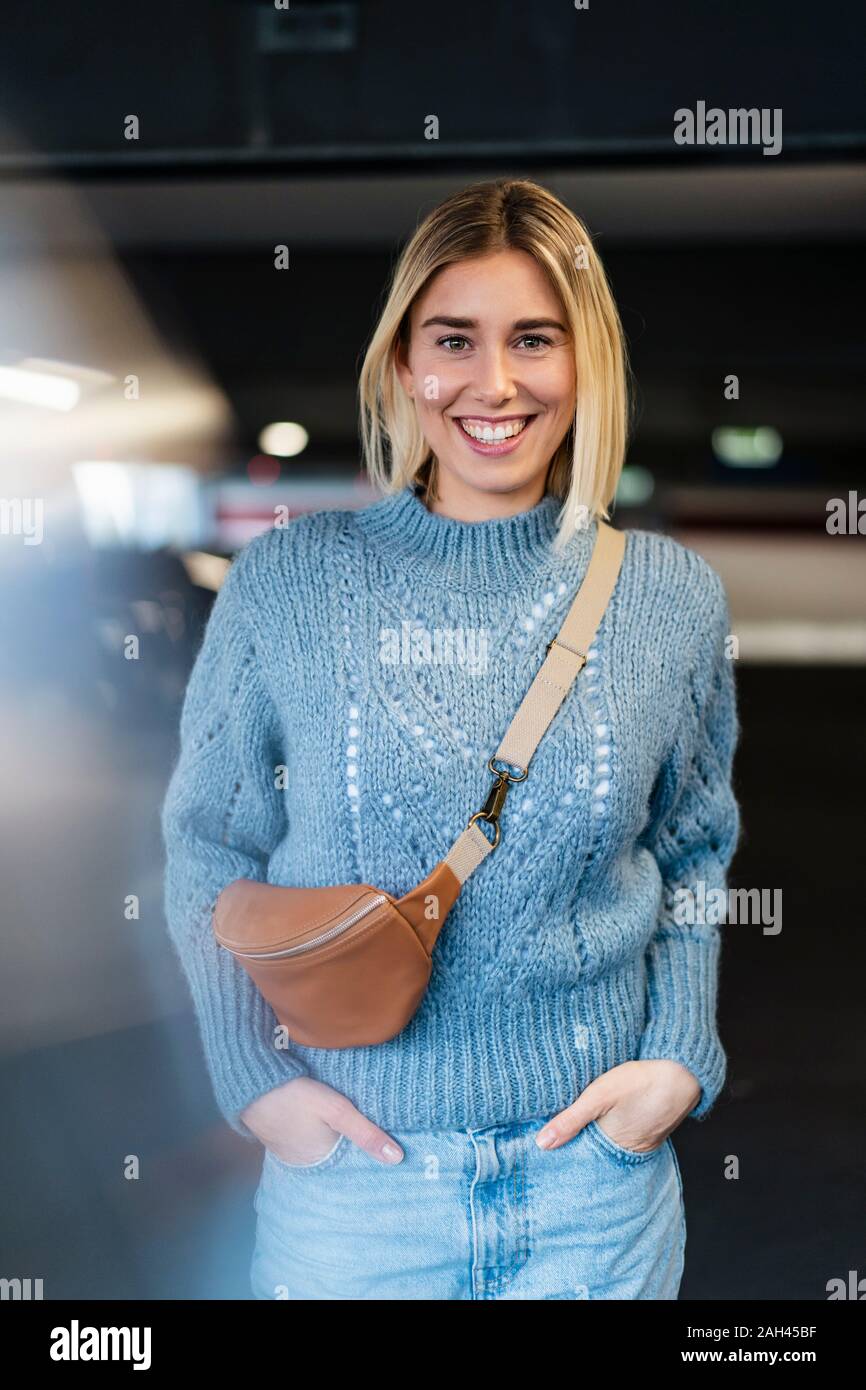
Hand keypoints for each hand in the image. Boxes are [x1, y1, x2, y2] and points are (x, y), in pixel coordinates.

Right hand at [240, 1076, 404, 1165]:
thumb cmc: (295, 1095)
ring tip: (355, 1128)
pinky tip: (325, 1121)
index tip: (391, 1152)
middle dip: (353, 1149)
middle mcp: (303, 1163)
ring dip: (334, 1138)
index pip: (352, 1165)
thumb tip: (398, 1159)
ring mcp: (289, 1150)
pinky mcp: (281, 1134)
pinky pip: (307, 1138)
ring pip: (322, 1147)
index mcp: (320, 1163)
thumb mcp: (337, 1110)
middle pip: (338, 1156)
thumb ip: (366, 1133)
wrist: (251, 1080)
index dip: (368, 1157)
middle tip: (379, 1136)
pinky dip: (318, 1132)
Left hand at [535, 1060, 701, 1152]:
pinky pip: (628, 1136)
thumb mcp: (598, 1096)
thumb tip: (541, 1144)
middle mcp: (628, 1151)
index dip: (566, 1151)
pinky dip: (616, 1130)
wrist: (681, 1074)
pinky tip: (609, 1118)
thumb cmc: (639, 1082)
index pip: (582, 1156)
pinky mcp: (652, 1131)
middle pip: (597, 1151)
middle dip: (581, 1146)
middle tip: (558, 1138)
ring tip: (580, 1129)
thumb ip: (570, 1120)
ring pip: (612, 1143)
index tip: (547, 1148)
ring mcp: (643, 1142)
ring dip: (599, 1136)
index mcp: (611, 1146)